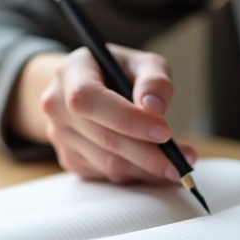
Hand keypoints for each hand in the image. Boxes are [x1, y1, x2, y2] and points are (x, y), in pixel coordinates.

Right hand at [12, 45, 195, 183]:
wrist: (85, 86)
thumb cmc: (117, 72)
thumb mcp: (141, 63)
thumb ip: (154, 80)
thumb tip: (155, 109)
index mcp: (71, 72)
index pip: (91, 100)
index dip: (127, 119)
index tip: (164, 132)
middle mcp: (57, 105)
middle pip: (104, 138)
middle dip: (149, 154)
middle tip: (183, 161)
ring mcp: (60, 136)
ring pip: (107, 164)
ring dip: (146, 170)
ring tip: (177, 165)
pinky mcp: (70, 159)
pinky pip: (106, 175)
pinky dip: (135, 175)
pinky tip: (155, 168)